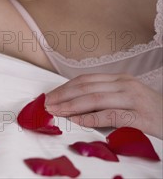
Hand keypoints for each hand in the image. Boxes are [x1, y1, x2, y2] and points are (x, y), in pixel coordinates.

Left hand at [44, 73, 162, 138]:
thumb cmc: (152, 113)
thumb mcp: (129, 99)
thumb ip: (108, 98)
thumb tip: (78, 106)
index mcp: (120, 79)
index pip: (86, 80)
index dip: (66, 87)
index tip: (51, 95)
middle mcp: (125, 85)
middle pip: (87, 87)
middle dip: (64, 95)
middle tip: (47, 104)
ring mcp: (133, 99)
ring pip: (96, 98)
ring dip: (72, 105)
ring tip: (57, 111)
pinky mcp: (140, 117)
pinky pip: (111, 115)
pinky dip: (91, 117)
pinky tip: (77, 121)